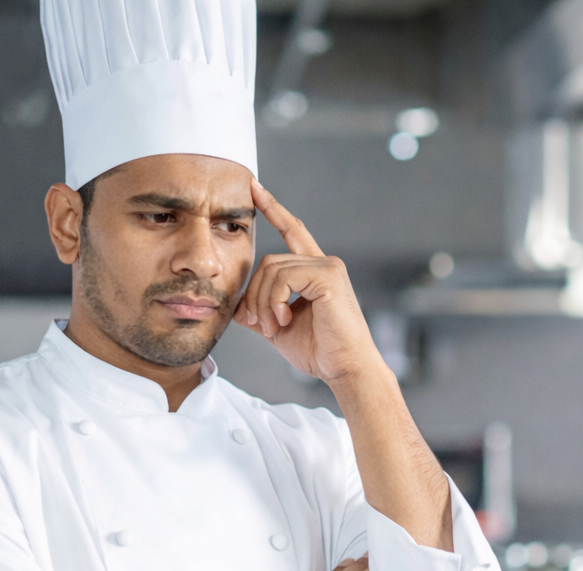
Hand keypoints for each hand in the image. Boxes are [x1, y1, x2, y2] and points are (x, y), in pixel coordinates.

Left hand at [234, 180, 382, 382]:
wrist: (346, 369)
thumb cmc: (320, 352)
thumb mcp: (280, 328)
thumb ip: (261, 312)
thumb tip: (237, 308)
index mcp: (315, 271)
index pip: (292, 231)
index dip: (273, 209)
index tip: (254, 187)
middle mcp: (324, 263)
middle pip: (268, 260)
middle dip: (254, 294)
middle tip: (260, 325)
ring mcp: (328, 267)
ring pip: (271, 269)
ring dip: (263, 303)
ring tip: (274, 327)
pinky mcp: (328, 276)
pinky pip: (282, 278)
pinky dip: (274, 301)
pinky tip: (284, 320)